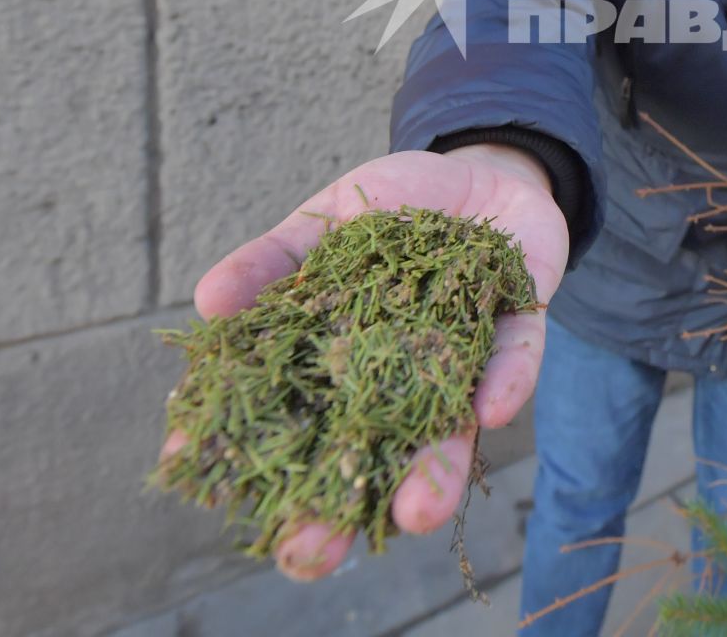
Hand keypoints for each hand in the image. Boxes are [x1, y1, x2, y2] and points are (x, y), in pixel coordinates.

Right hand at [159, 143, 565, 580]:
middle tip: (310, 556)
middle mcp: (404, 376)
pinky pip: (517, 355)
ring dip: (436, 470)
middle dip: (343, 505)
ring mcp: (463, 355)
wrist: (482, 169)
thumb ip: (272, 261)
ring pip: (449, 425)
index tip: (206, 489)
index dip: (254, 452)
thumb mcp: (322, 224)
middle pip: (371, 449)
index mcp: (346, 360)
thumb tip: (207, 302)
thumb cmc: (391, 210)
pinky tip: (492, 410)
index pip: (297, 419)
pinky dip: (506, 379)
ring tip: (416, 514)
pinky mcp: (520, 322)